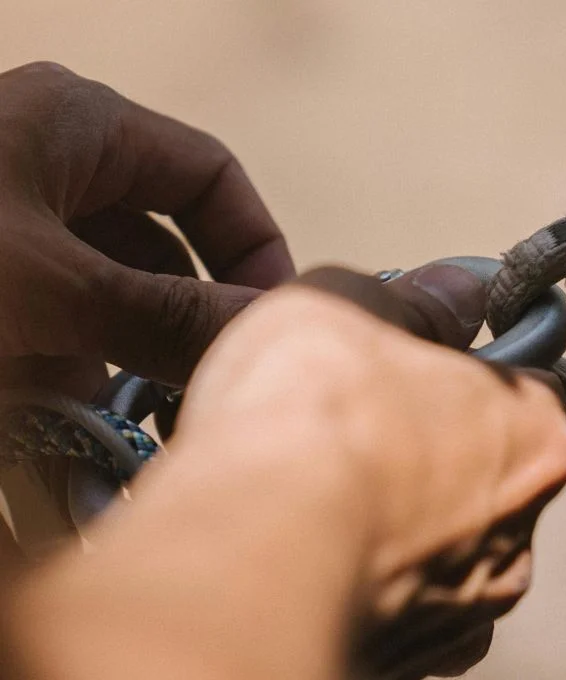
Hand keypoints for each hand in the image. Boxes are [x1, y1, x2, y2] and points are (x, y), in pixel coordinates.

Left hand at [0, 61, 293, 397]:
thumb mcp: (48, 283)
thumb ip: (165, 315)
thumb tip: (271, 336)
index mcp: (78, 126)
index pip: (210, 176)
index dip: (254, 248)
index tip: (271, 323)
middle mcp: (49, 167)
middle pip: (160, 250)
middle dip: (177, 324)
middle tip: (199, 387)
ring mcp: (8, 228)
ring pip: (102, 300)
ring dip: (111, 361)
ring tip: (102, 413)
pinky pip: (46, 328)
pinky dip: (55, 374)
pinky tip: (40, 405)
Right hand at [3, 268, 565, 679]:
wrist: (248, 551)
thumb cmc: (309, 413)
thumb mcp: (351, 306)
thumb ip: (416, 301)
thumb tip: (458, 288)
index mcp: (534, 434)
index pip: (527, 389)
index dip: (470, 373)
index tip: (419, 372)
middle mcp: (520, 529)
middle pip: (487, 474)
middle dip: (434, 455)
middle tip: (356, 440)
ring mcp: (471, 609)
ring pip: (448, 553)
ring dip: (404, 529)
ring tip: (324, 509)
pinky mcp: (419, 664)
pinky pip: (408, 615)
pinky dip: (376, 591)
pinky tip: (323, 565)